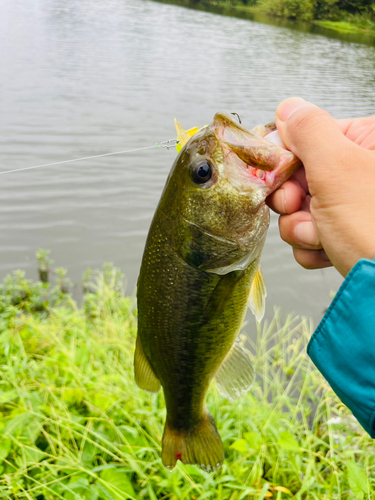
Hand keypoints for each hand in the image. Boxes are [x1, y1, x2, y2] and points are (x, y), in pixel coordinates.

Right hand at [267, 97, 374, 276]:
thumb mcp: (339, 169)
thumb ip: (310, 131)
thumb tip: (289, 108)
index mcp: (367, 144)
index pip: (308, 136)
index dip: (284, 157)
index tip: (276, 174)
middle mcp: (360, 173)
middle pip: (299, 175)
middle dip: (292, 199)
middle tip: (298, 206)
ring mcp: (352, 206)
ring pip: (300, 208)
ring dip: (300, 227)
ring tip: (321, 236)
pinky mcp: (344, 234)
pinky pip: (309, 234)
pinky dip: (311, 246)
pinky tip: (328, 251)